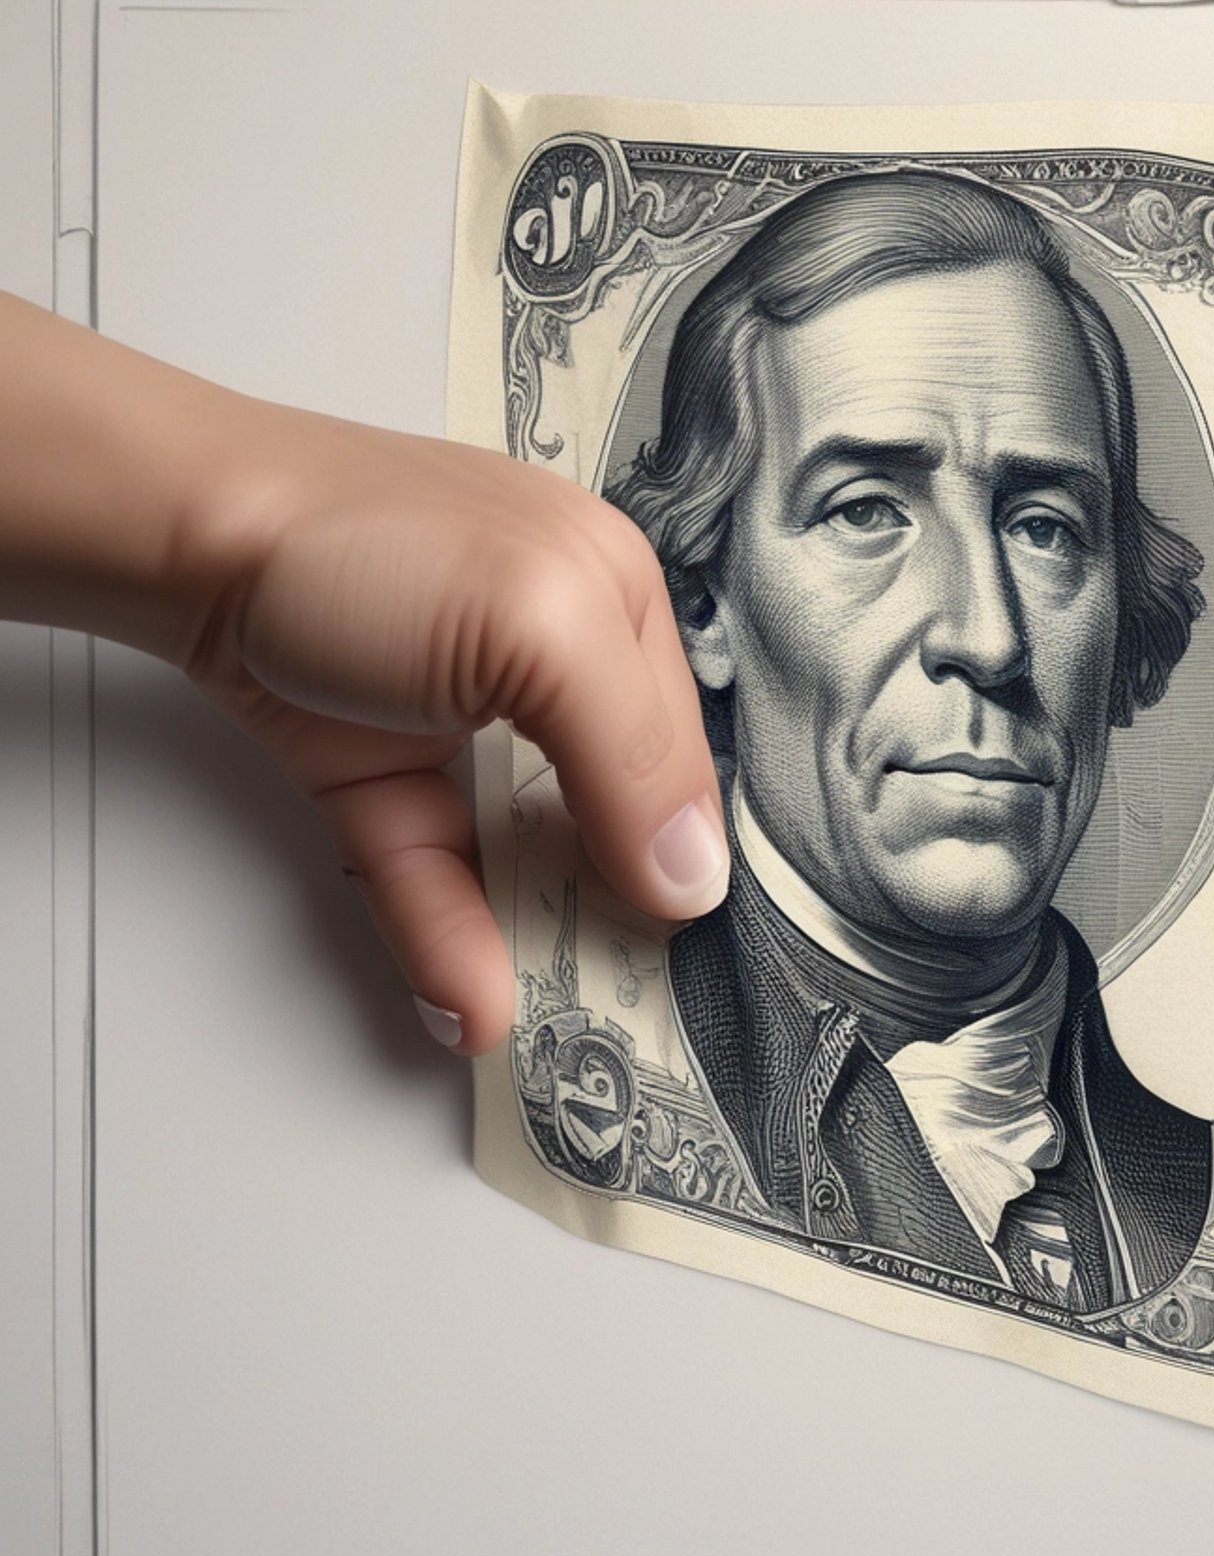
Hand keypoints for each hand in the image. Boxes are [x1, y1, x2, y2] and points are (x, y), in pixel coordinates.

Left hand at [0, 294, 725, 1058]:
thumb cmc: (360, 540)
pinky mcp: (375, 772)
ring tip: (563, 1024)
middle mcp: (546, 660)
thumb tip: (693, 880)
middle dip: (621, 902)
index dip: (685, 845)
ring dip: (536, 938)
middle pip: (607, 806)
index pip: (678, 751)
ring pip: (517, 853)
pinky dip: (447, 940)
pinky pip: (427, 870)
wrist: (178, 532)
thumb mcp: (540, 627)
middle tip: (639, 999)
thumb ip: (630, 755)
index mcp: (615, 600)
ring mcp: (457, 721)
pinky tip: (470, 1005)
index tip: (682, 940)